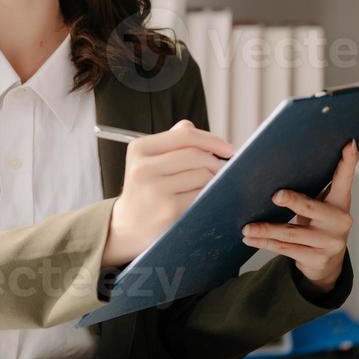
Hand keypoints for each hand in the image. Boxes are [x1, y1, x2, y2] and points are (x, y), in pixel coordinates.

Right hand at [104, 120, 233, 267]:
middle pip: (197, 155)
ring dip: (215, 179)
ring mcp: (155, 191)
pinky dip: (210, 195)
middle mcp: (143, 169)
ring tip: (211, 184)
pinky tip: (206, 198)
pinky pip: (202, 195)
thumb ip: (174, 140)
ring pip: (203, 175)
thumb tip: (203, 134)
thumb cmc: (146, 188)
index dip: (213, 140)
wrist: (129, 225)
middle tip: (223, 169)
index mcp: (139, 149)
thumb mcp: (150, 159)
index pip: (185, 135)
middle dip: (216, 161)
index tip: (229, 149)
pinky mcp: (169, 212)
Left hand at [241, 140, 358, 295]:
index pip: (344, 179)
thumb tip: (276, 168)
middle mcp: (340, 222)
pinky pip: (285, 249)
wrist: (327, 264)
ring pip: (292, 233)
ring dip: (266, 229)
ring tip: (246, 227)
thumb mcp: (321, 207)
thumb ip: (312, 191)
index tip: (348, 143)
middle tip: (275, 195)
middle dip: (293, 202)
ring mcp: (329, 242)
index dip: (348, 161)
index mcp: (341, 203)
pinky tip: (250, 239)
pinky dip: (265, 243)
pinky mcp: (317, 259)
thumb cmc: (318, 225)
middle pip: (312, 207)